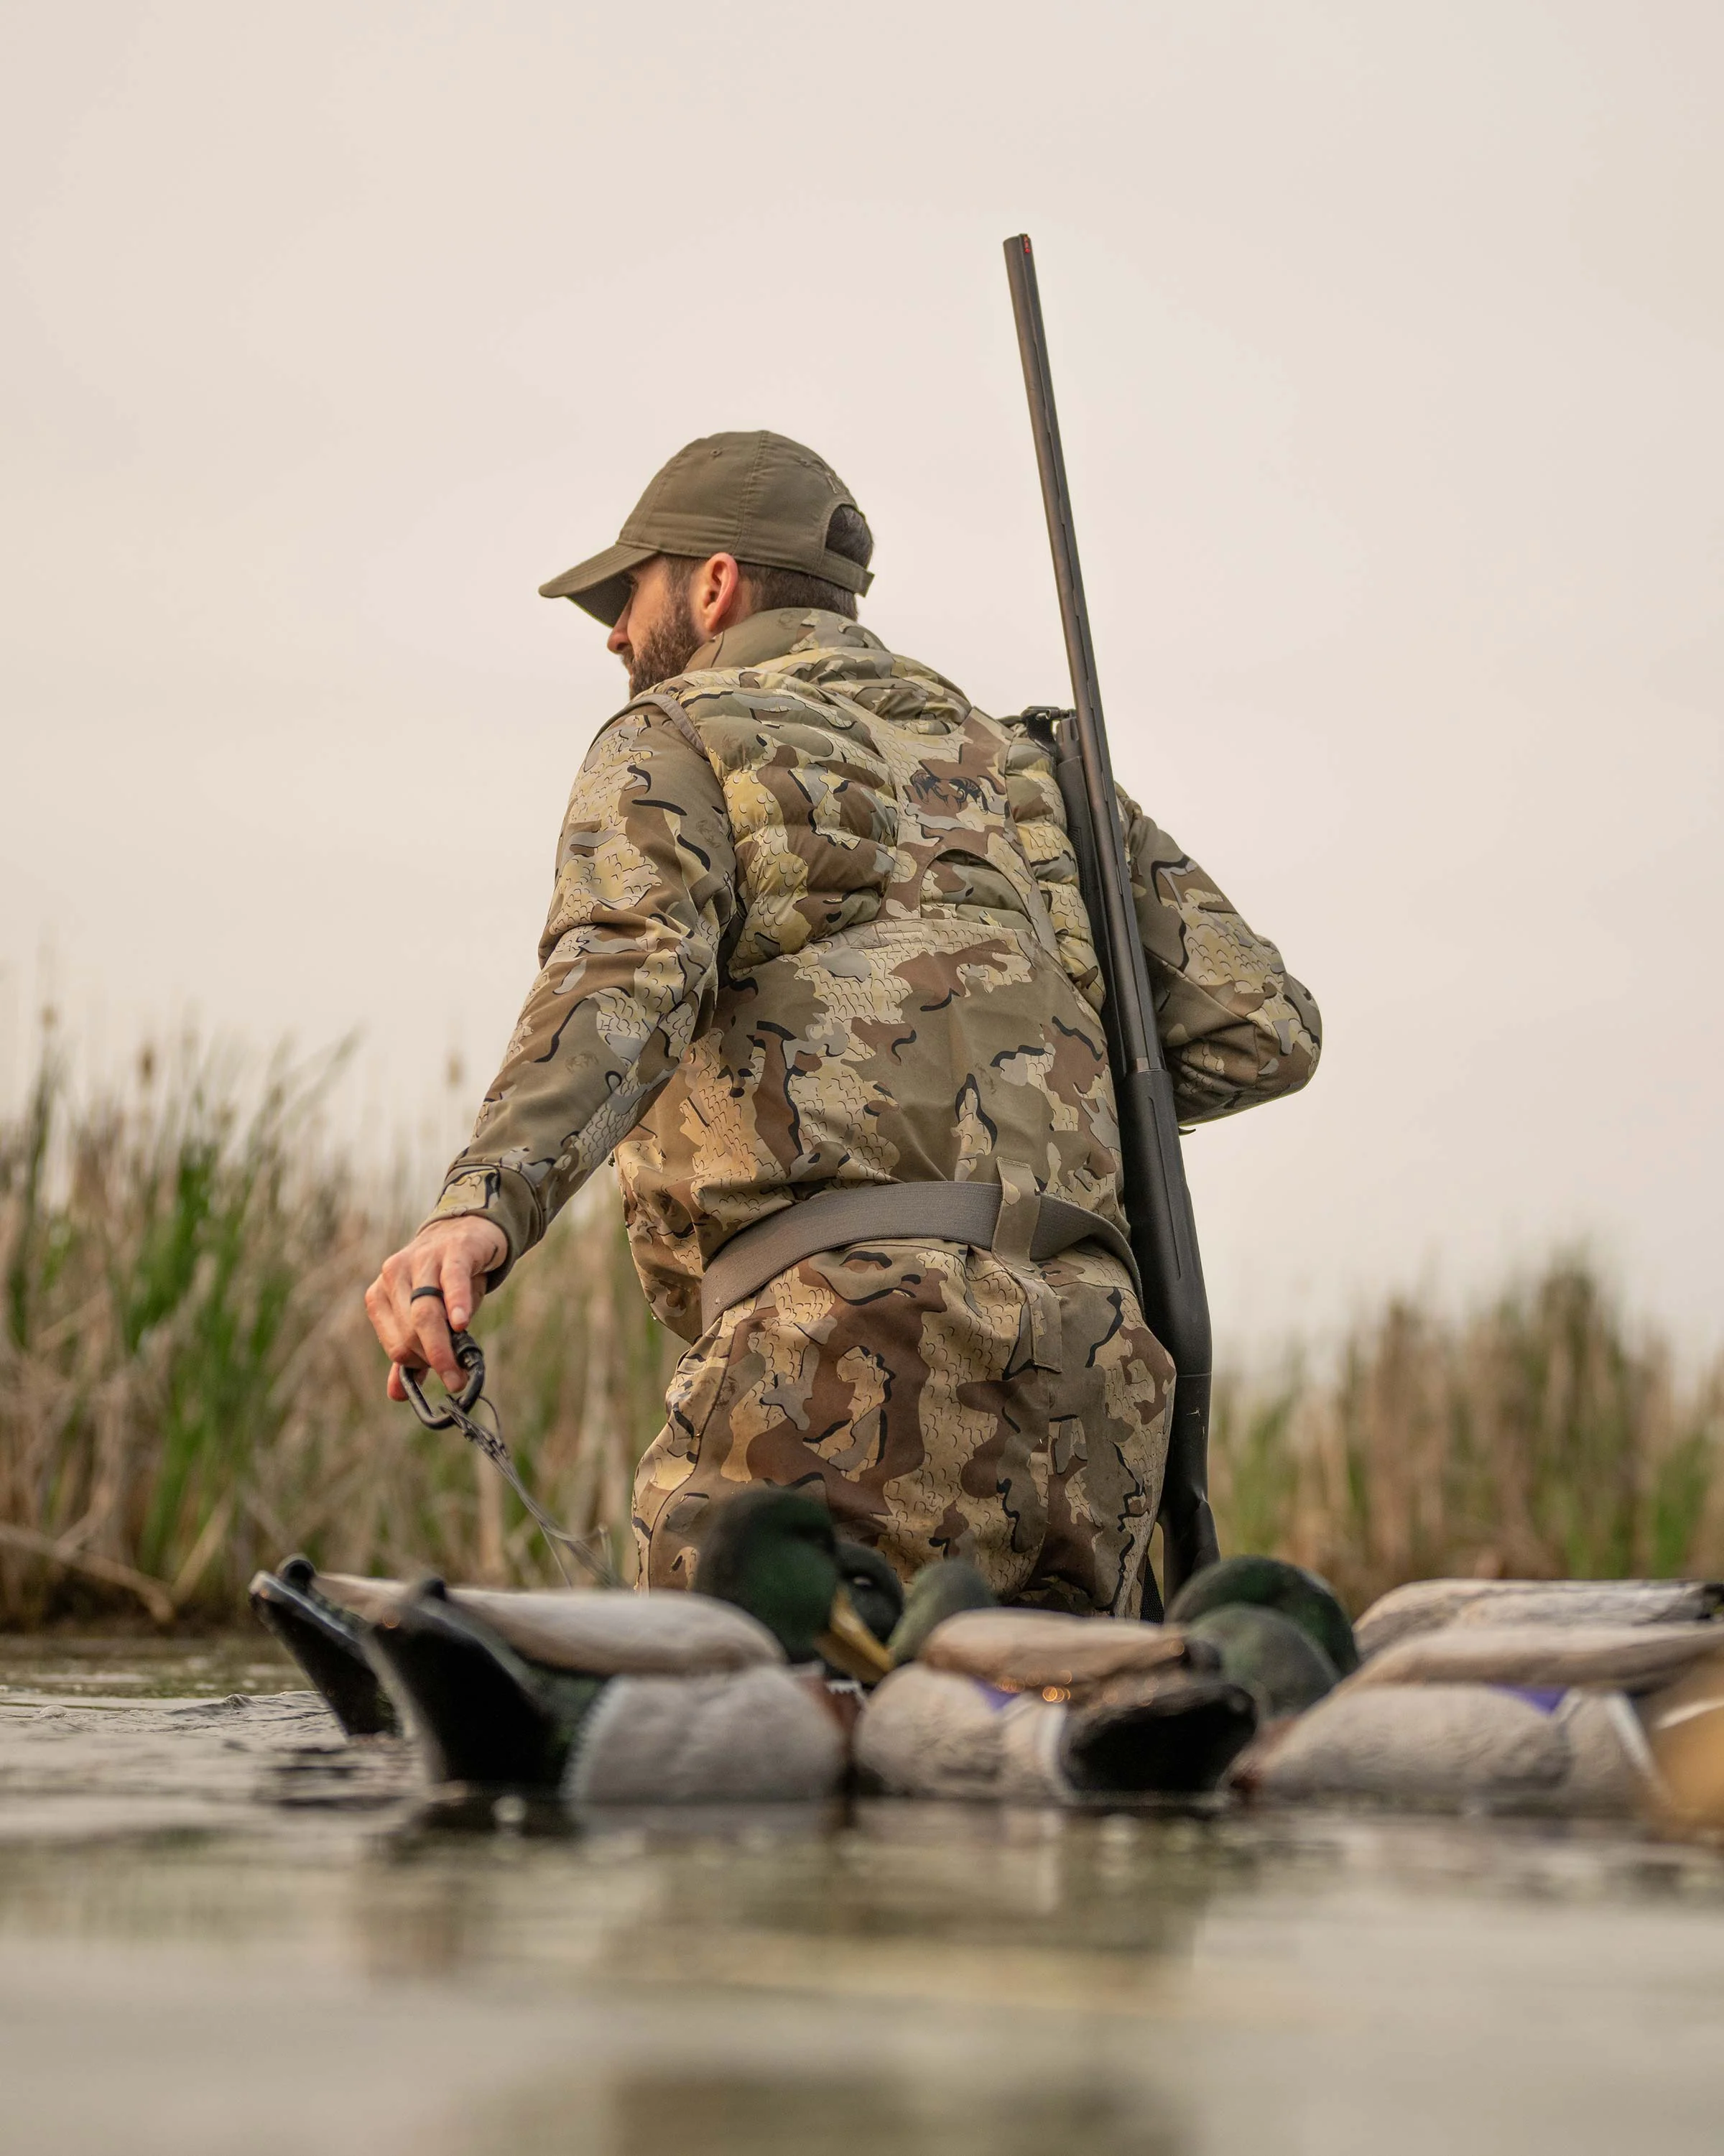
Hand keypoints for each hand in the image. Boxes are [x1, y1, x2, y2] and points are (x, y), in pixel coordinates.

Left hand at [365, 1216, 508, 1401]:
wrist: (466, 1232)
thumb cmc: (445, 1282)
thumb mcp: (425, 1316)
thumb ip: (411, 1352)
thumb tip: (398, 1396)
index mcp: (381, 1294)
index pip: (395, 1343)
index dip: (419, 1363)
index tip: (444, 1373)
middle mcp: (394, 1274)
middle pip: (409, 1330)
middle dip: (433, 1359)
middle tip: (455, 1380)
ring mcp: (422, 1260)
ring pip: (426, 1311)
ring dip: (443, 1345)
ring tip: (460, 1370)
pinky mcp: (452, 1250)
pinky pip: (451, 1280)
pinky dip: (457, 1303)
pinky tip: (462, 1322)